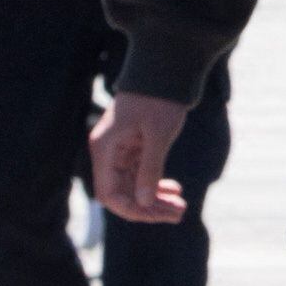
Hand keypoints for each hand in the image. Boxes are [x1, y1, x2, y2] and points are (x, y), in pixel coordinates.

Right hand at [87, 90, 191, 223]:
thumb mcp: (158, 134)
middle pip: (122, 192)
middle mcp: (107, 152)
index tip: (158, 215)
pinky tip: (175, 190)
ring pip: (132, 185)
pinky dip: (155, 183)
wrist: (165, 70)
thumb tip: (144, 202)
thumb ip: (150, 168)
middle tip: (179, 214)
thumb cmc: (159, 98)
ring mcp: (119, 150)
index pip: (109, 193)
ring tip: (180, 207)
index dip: (132, 209)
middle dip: (149, 207)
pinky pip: (140, 174)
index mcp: (105, 148)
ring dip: (155, 198)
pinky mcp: (132, 147)